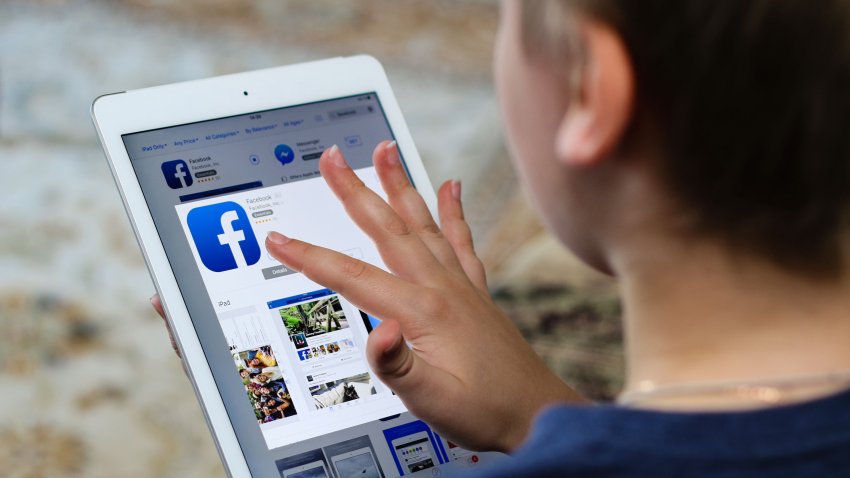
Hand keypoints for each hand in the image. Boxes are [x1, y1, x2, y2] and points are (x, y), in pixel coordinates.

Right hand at [264, 142, 583, 450]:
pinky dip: (452, 211)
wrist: (536, 413)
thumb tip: (378, 332)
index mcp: (423, 312)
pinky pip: (461, 240)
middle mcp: (442, 288)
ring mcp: (460, 285)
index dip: (310, 257)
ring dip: (400, 186)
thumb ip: (399, 366)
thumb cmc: (484, 410)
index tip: (278, 238)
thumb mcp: (432, 400)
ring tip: (386, 151)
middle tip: (333, 157)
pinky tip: (450, 187)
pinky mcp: (474, 292)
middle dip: (356, 191)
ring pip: (423, 223)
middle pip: (388, 230)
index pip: (354, 277)